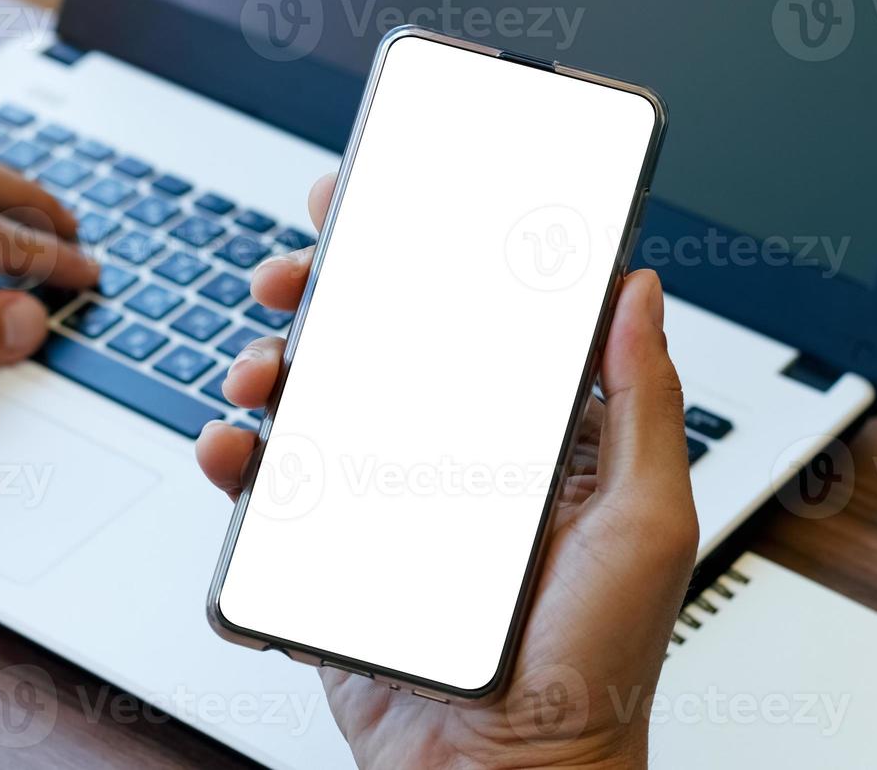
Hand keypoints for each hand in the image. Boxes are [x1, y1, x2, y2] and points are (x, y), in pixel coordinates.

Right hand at [196, 174, 696, 769]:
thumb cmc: (592, 670)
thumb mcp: (645, 523)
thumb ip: (645, 406)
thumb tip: (640, 294)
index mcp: (528, 439)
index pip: (470, 322)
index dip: (422, 256)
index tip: (379, 205)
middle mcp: (453, 461)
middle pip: (376, 348)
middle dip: (326, 297)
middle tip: (292, 275)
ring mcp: (386, 506)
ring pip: (313, 407)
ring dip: (271, 369)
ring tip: (257, 372)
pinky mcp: (332, 558)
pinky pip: (272, 495)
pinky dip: (237, 463)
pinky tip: (231, 448)